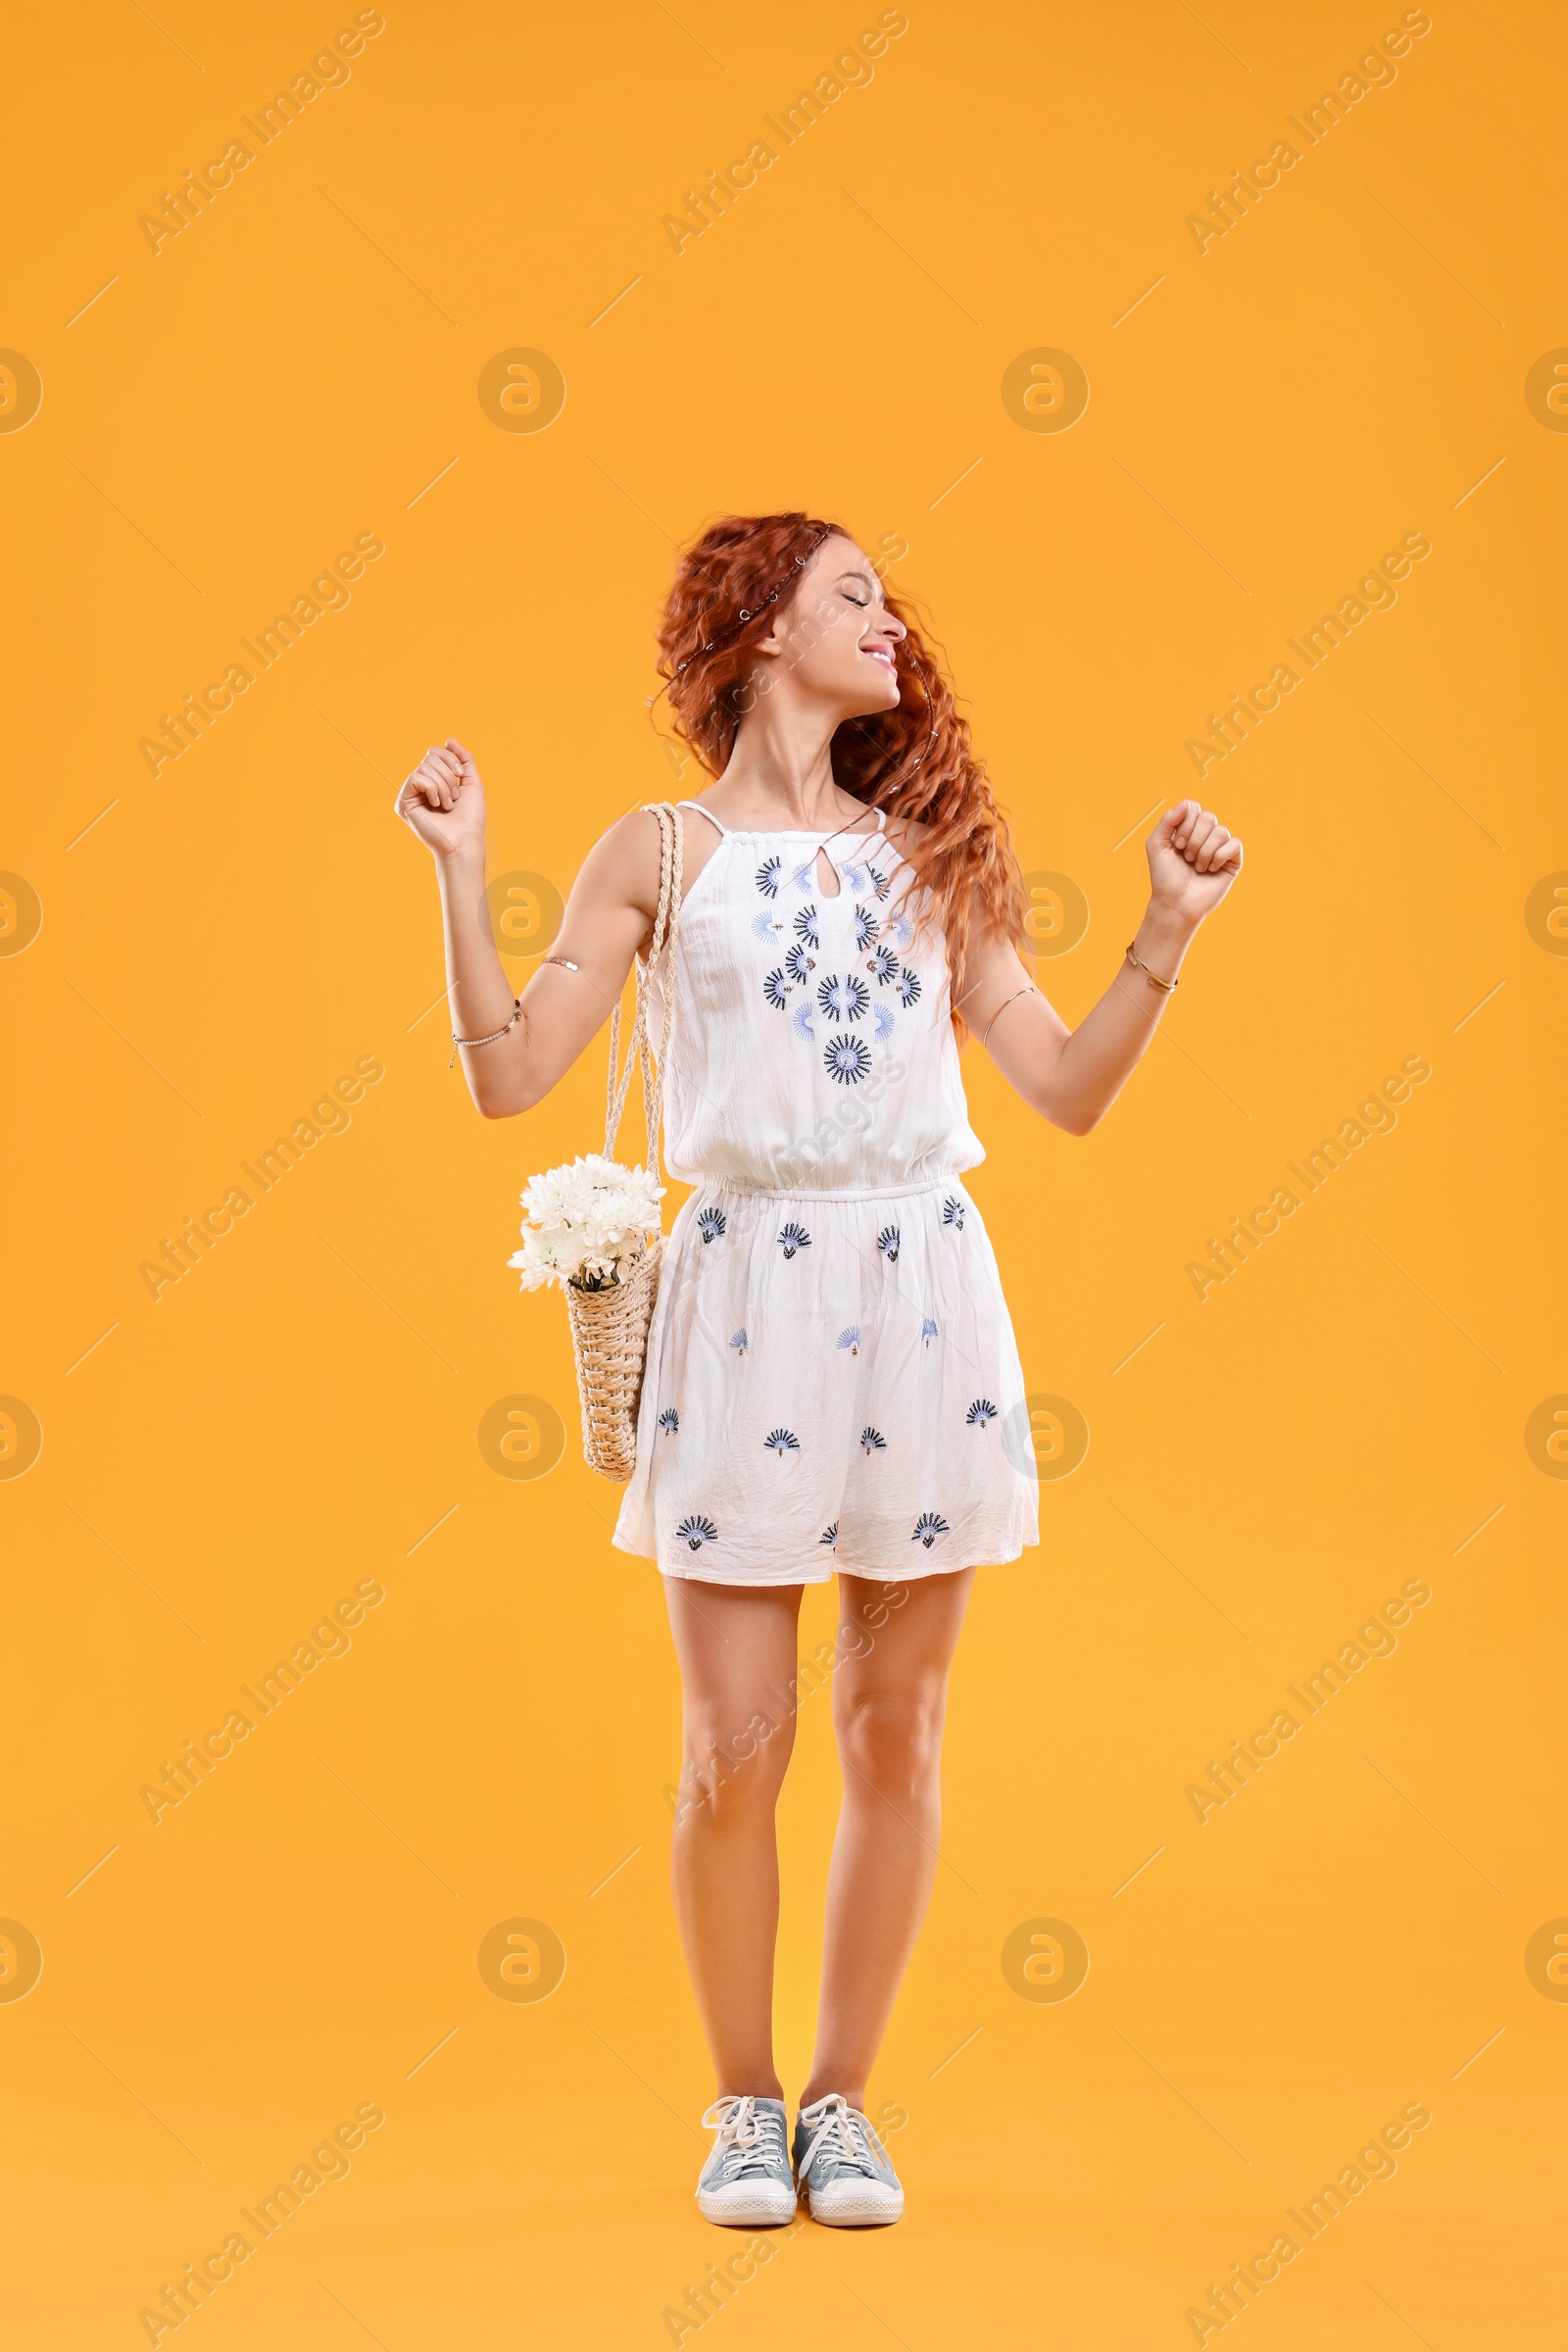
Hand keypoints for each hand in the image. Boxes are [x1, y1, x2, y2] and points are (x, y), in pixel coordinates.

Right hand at [394, 738, 486, 859]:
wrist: (464, 840)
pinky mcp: (403, 803)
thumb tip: (449, 740)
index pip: (434, 752)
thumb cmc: (470, 817)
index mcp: (434, 780)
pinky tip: (435, 805)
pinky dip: (432, 789)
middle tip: (453, 798)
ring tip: (446, 805)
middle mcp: (420, 786)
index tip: (461, 775)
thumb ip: (463, 759)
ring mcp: (410, 794)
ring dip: (443, 786)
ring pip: (424, 767)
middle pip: (429, 757)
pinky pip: (416, 777)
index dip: (450, 759)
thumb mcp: (472, 782)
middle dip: (448, 775)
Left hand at [1145, 800, 1242, 920]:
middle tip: (1186, 858)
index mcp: (1188, 828)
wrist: (1175, 903)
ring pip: (1221, 831)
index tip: (1176, 845)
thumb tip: (1187, 803)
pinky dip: (1219, 857)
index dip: (1184, 825)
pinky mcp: (1233, 860)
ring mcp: (1220, 846)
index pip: (1193, 808)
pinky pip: (1234, 844)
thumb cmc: (1164, 876)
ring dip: (1204, 852)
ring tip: (1197, 867)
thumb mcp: (1156, 845)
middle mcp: (1206, 834)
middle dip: (1194, 840)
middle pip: (1208, 817)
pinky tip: (1211, 869)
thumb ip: (1167, 820)